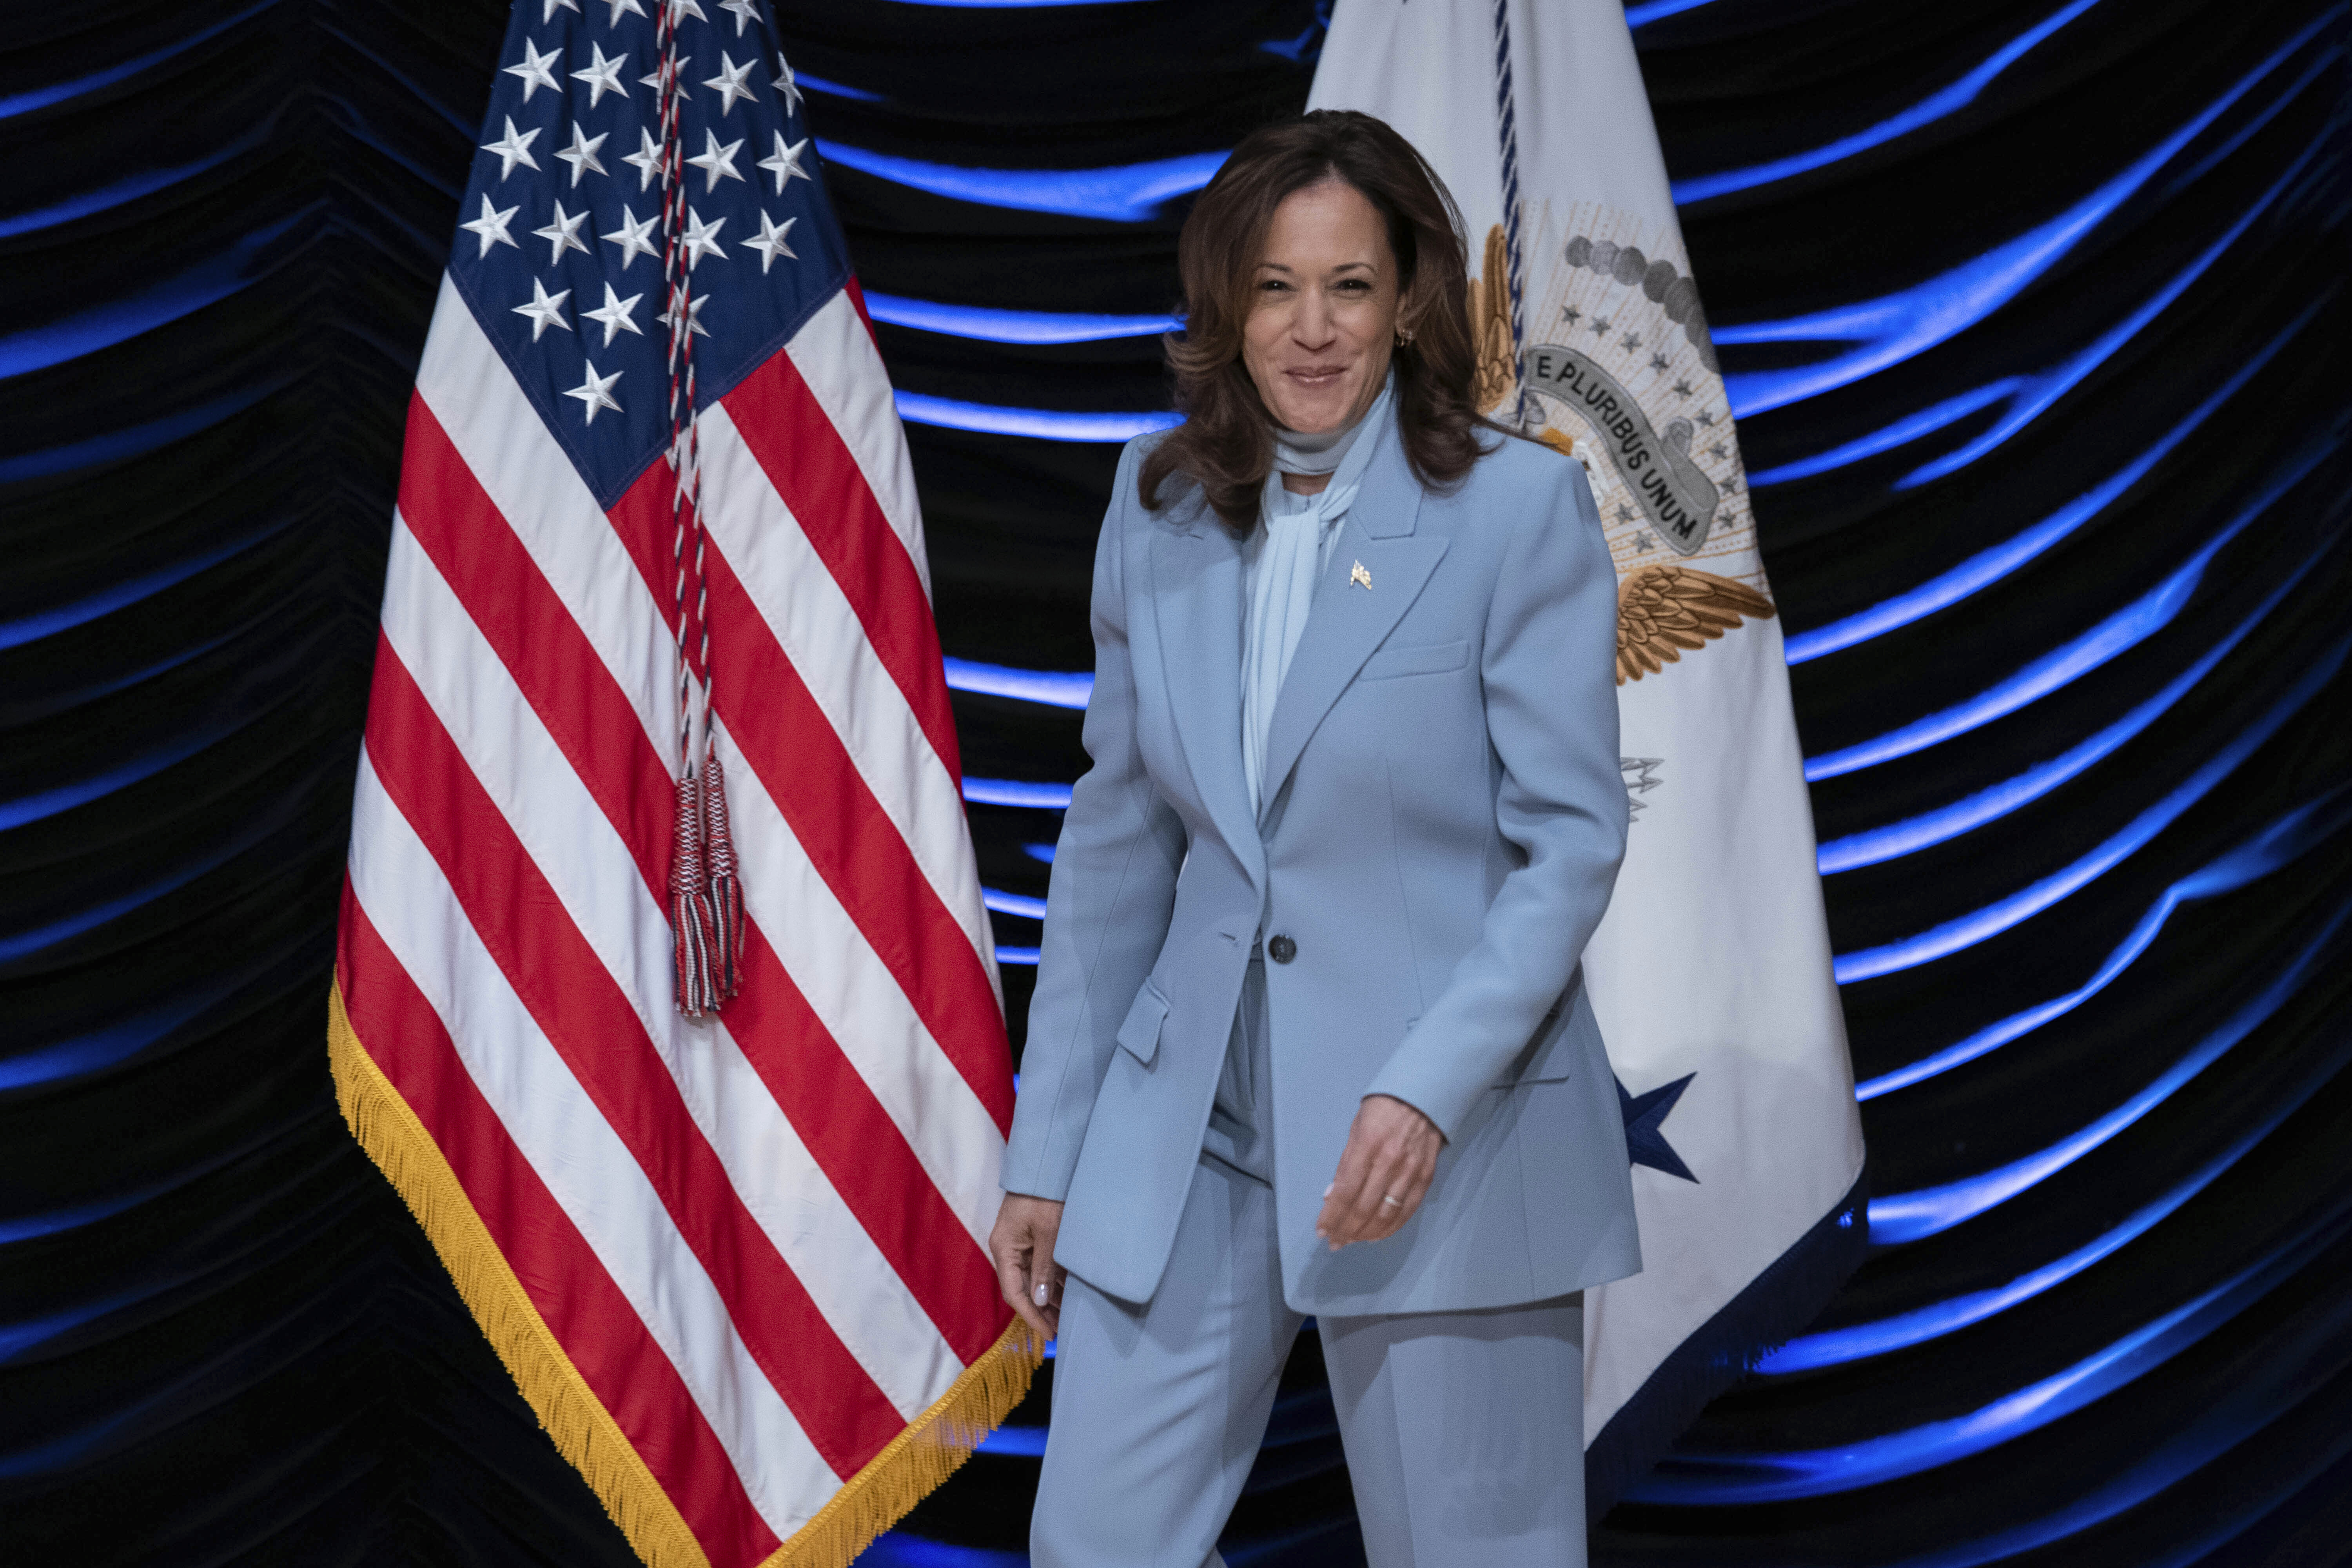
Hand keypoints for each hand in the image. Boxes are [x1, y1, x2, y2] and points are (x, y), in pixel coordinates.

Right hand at [990, 1193, 1066, 1339]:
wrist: (1047, 1164)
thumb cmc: (1046, 1194)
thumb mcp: (1049, 1232)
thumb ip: (1044, 1267)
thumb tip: (1041, 1301)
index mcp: (1004, 1249)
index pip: (1014, 1293)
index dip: (1032, 1316)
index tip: (1050, 1334)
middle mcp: (1009, 1250)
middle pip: (1023, 1290)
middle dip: (1042, 1312)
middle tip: (1063, 1332)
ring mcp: (1020, 1245)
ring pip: (1033, 1280)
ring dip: (1050, 1299)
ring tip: (1069, 1319)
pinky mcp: (1033, 1239)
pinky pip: (1041, 1268)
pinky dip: (1054, 1283)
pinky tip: (1069, 1296)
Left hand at [1316, 1094, 1442, 1249]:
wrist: (1425, 1095)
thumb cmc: (1384, 1108)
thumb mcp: (1356, 1128)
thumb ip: (1345, 1164)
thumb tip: (1330, 1196)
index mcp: (1367, 1146)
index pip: (1345, 1191)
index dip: (1332, 1216)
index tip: (1322, 1231)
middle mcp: (1390, 1162)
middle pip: (1364, 1208)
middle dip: (1346, 1230)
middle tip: (1335, 1242)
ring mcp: (1410, 1172)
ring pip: (1386, 1215)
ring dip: (1366, 1234)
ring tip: (1352, 1241)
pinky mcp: (1426, 1178)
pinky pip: (1407, 1211)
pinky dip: (1390, 1228)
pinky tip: (1376, 1235)